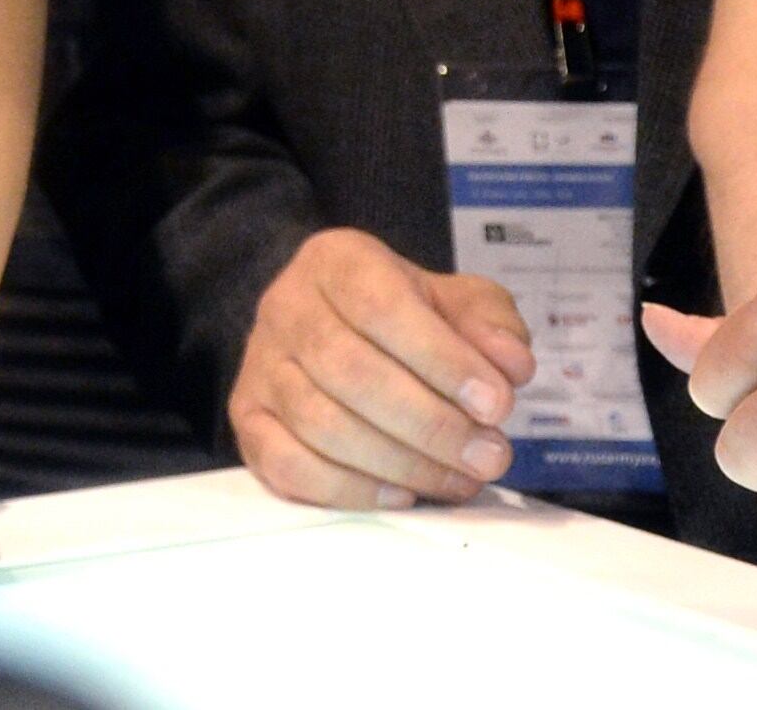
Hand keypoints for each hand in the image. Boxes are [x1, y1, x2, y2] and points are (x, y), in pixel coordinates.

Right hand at [228, 227, 533, 508]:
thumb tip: (508, 365)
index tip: (497, 406)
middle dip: (430, 424)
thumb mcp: (459, 302)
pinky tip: (403, 494)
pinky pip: (286, 465)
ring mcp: (259, 366)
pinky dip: (349, 490)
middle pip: (348, 371)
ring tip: (461, 479)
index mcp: (336, 262)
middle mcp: (284, 306)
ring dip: (402, 463)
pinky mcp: (248, 420)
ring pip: (319, 424)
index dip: (440, 360)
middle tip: (490, 457)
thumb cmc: (409, 317)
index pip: (380, 306)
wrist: (337, 327)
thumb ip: (491, 324)